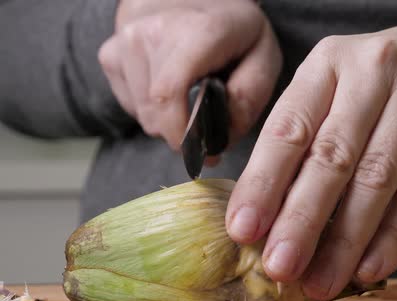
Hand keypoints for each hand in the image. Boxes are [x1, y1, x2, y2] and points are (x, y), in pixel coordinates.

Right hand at [98, 0, 281, 155]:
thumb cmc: (234, 31)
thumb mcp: (263, 57)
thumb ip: (249, 96)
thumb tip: (219, 138)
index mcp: (198, 31)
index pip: (169, 94)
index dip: (182, 135)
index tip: (203, 151)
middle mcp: (153, 32)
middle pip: (157, 113)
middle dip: (183, 133)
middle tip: (206, 127)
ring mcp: (126, 41)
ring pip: (143, 115)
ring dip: (169, 121)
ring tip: (189, 98)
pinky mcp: (110, 55)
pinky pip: (130, 106)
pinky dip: (152, 110)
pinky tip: (170, 89)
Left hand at [225, 0, 396, 299]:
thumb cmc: (390, 82)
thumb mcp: (342, 88)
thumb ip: (310, 138)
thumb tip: (271, 215)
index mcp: (328, 62)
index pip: (288, 128)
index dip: (263, 183)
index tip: (244, 229)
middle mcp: (373, 71)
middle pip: (331, 156)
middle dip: (301, 219)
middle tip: (279, 266)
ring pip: (376, 178)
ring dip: (345, 239)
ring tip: (321, 281)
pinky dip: (393, 234)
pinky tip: (369, 267)